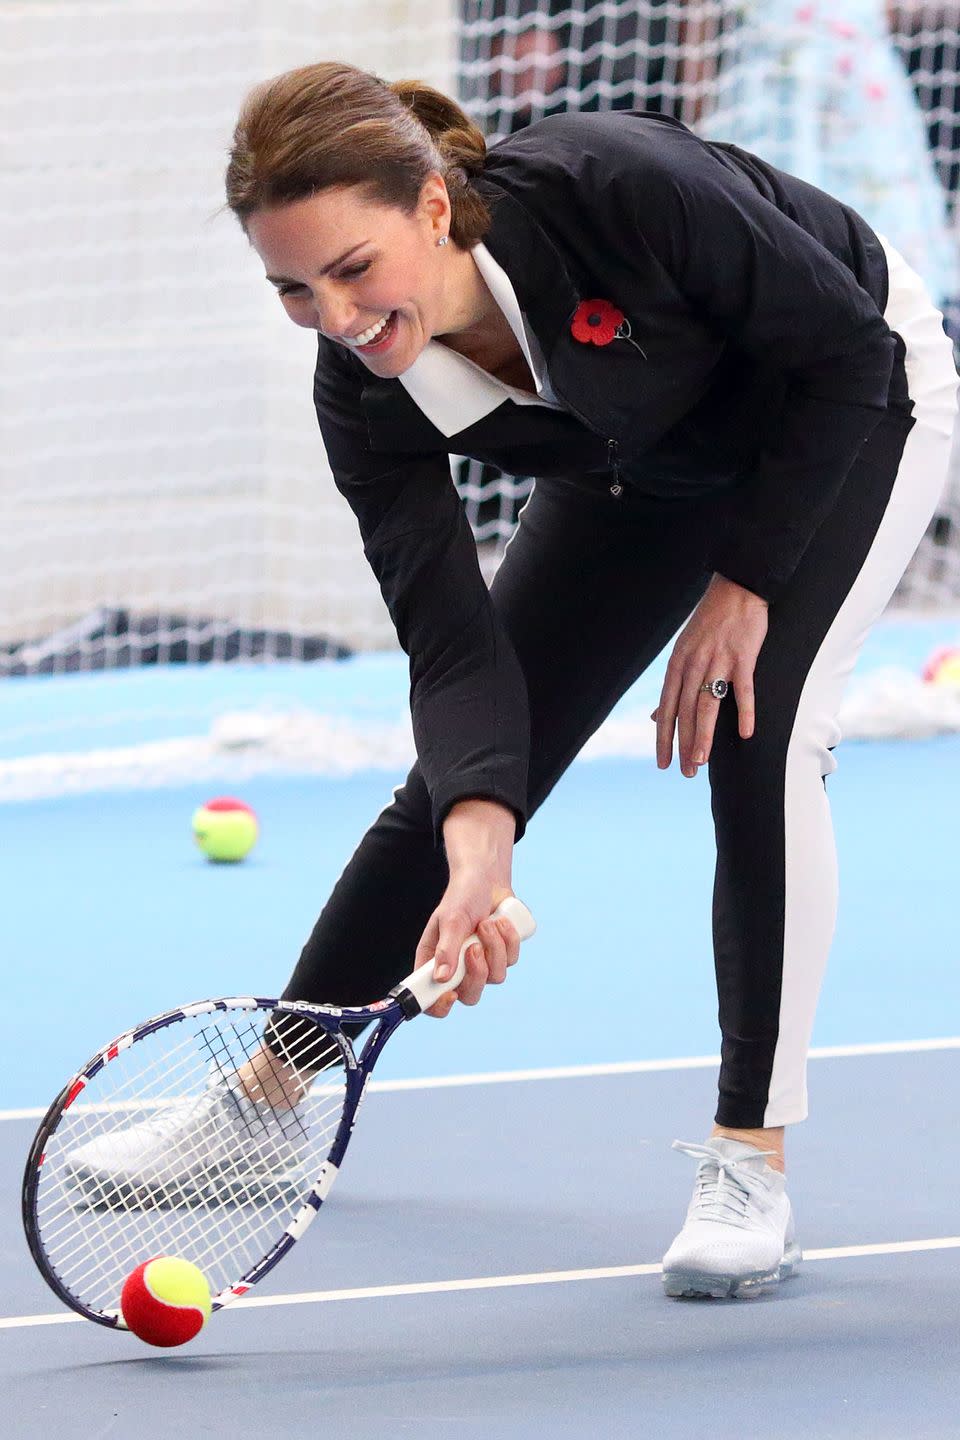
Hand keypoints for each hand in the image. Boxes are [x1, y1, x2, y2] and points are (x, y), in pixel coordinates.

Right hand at [414, 798, 518, 1017]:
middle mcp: (457, 968)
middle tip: (474, 947)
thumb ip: (446, 949)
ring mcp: (482, 963)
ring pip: (495, 978)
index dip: (438, 1006)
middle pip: (470, 996)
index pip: (431, 999)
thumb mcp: (451, 919)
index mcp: (434, 962)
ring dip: (494, 948)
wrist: (486, 878)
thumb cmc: (462, 896)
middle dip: (477, 973)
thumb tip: (441, 979)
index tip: (451, 994)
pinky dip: (508, 939)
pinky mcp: (502, 955)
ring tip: (487, 922)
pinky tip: (500, 921)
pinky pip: (511, 961)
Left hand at [654, 575, 767, 776]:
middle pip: (686, 712)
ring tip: (702, 762)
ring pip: (708, 705)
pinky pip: (743, 689)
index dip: (664, 738)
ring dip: (704, 735)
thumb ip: (673, 687)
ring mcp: (718, 660)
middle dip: (684, 745)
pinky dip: (745, 712)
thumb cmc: (710, 624)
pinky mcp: (743, 655)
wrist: (737, 588)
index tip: (662, 764)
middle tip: (686, 773)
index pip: (667, 708)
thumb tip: (656, 717)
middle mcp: (693, 664)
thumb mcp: (683, 652)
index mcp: (677, 664)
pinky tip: (747, 734)